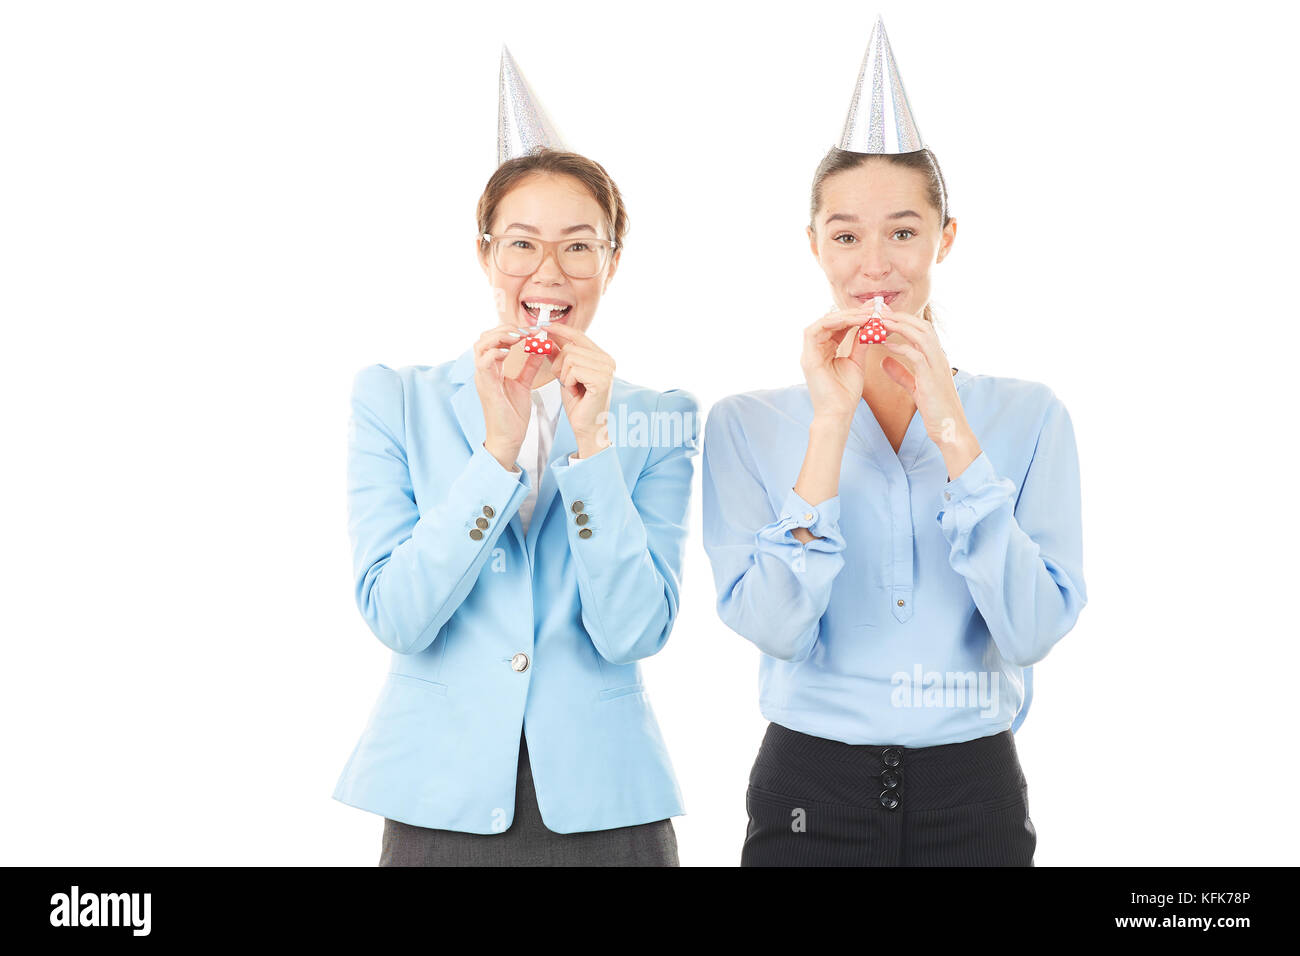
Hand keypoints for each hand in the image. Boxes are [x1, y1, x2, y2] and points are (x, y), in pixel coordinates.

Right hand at [473, 323, 545, 468]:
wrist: (508, 439)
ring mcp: (482, 378)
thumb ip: (530, 365)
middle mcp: (484, 371)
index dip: (511, 330)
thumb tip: (540, 347)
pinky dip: (496, 352)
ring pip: (480, 345)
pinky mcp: (486, 387)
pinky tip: (510, 352)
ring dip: (500, 337)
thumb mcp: (524, 384)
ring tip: (519, 337)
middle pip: (484, 337)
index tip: (531, 331)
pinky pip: (484, 362)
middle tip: (526, 331)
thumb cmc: (513, 415)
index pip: (493, 340)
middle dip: (505, 329)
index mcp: (492, 369)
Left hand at [537, 322, 614, 457]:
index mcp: (602, 357)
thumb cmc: (579, 403)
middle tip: (566, 382)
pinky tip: (576, 392)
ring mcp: (606, 369)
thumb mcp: (565, 374)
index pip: (579, 335)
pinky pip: (573, 370)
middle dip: (559, 365)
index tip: (544, 326)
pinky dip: (568, 382)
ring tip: (572, 388)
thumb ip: (559, 355)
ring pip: (569, 358)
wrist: (587, 427)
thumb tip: (547, 336)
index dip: (560, 330)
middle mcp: (607, 360)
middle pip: (570, 347)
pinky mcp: (601, 379)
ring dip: (564, 375)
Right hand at [799, 306, 874, 422]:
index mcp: (824, 350)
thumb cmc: (846, 394)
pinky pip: (815, 331)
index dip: (855, 317)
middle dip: (852, 312)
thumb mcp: (856, 362)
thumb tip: (868, 326)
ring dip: (845, 316)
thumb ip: (859, 343)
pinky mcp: (808, 358)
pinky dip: (834, 323)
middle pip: (830, 321)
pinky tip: (854, 321)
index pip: (838, 326)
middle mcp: (815, 349)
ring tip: (866, 314)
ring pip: (823, 323)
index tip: (875, 312)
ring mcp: (809, 353)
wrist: (838, 414)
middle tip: (873, 308)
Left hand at [877, 303, 981, 473]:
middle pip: (921, 326)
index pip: (920, 330)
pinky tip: (885, 345)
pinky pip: (916, 356)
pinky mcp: (932, 378)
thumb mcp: (915, 387)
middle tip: (879, 311)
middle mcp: (939, 357)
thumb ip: (900, 373)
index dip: (902, 320)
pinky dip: (901, 348)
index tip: (882, 315)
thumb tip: (883, 360)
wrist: (951, 429)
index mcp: (936, 358)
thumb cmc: (935, 409)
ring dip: (899, 326)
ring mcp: (938, 366)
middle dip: (900, 316)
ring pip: (920, 336)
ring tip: (879, 322)